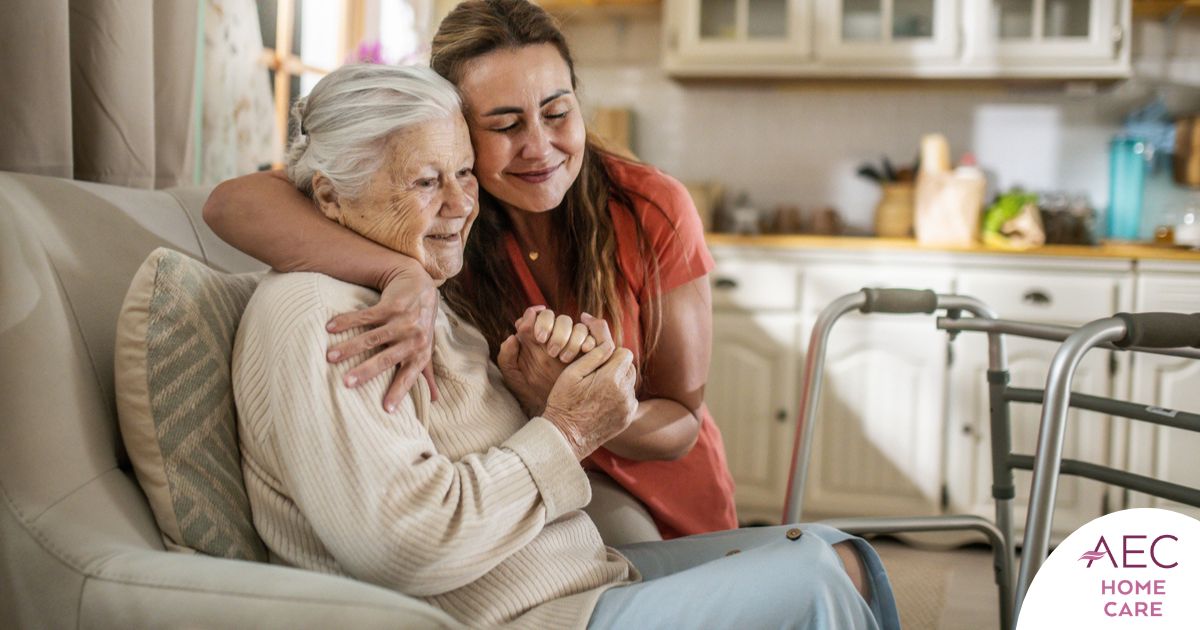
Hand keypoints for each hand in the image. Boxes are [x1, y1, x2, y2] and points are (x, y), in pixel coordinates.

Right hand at [325, 263, 439, 410]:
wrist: (420, 285)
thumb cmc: (421, 324)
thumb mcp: (426, 348)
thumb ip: (427, 374)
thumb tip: (435, 400)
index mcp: (421, 354)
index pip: (409, 376)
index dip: (398, 392)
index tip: (386, 409)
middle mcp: (414, 338)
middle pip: (386, 359)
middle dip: (366, 372)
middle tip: (346, 383)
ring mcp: (403, 321)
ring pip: (372, 337)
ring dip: (349, 347)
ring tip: (329, 357)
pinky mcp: (391, 306)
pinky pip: (366, 316)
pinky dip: (347, 321)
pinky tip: (330, 327)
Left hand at [497, 307, 596, 414]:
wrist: (553, 411)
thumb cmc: (531, 393)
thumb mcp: (514, 378)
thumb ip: (506, 358)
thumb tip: (512, 337)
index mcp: (534, 338)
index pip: (535, 316)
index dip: (537, 320)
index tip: (538, 337)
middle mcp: (553, 335)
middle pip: (556, 316)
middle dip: (555, 329)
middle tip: (551, 350)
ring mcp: (572, 341)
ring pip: (575, 325)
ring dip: (571, 338)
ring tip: (565, 358)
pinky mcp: (588, 349)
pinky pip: (591, 336)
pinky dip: (588, 341)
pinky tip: (584, 351)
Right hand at [540, 314, 638, 460]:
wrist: (565, 437)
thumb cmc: (564, 402)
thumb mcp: (572, 373)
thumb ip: (594, 355)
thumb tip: (608, 343)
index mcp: (611, 378)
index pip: (625, 353)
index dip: (612, 353)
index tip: (599, 359)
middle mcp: (624, 392)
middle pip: (629, 367)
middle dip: (616, 366)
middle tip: (597, 373)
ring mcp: (627, 407)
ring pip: (630, 383)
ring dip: (619, 381)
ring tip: (598, 388)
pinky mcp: (627, 418)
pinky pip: (630, 399)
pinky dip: (620, 396)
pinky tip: (602, 401)